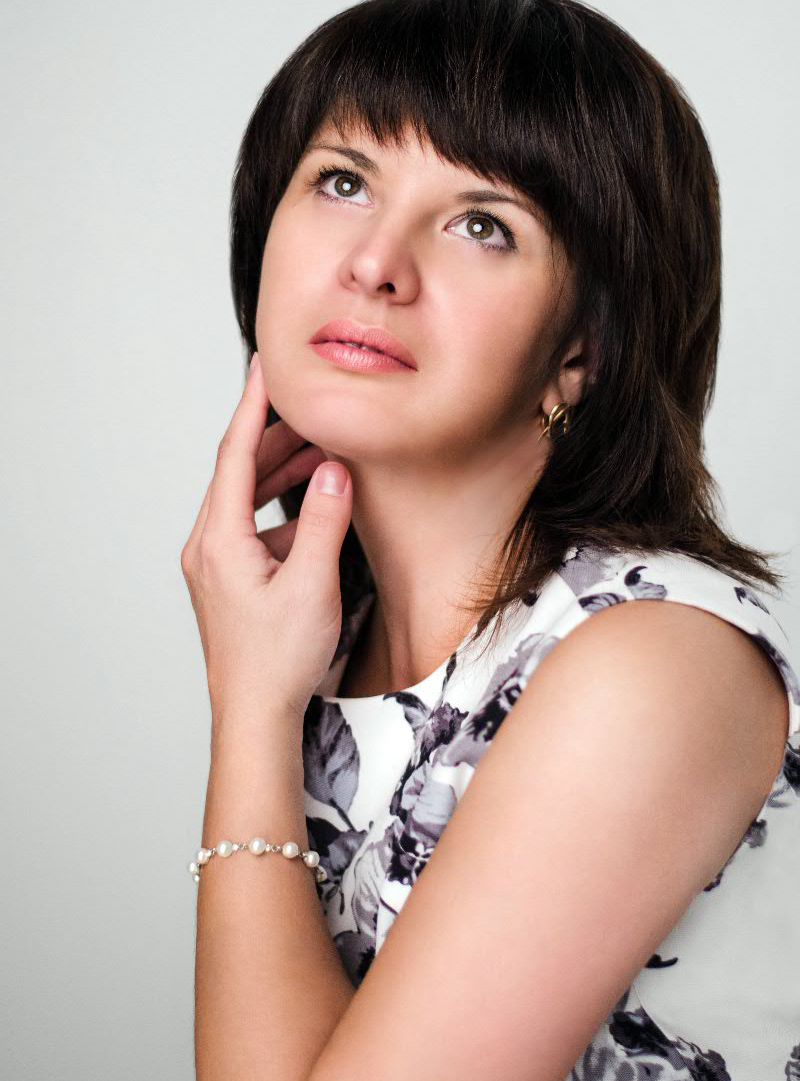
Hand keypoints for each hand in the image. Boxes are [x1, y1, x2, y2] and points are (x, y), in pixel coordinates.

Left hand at [180, 353, 352, 728]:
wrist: (254, 715)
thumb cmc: (277, 660)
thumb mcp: (312, 585)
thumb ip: (324, 522)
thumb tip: (333, 471)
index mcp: (220, 540)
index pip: (234, 454)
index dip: (252, 405)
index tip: (265, 365)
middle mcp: (209, 546)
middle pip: (238, 472)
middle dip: (276, 437)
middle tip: (312, 407)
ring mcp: (217, 564)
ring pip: (246, 500)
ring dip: (282, 474)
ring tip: (321, 451)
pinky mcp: (230, 580)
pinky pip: (254, 528)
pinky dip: (283, 510)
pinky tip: (317, 511)